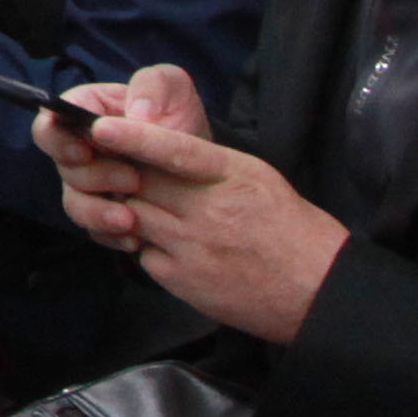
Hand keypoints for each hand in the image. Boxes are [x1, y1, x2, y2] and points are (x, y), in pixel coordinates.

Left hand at [60, 72, 349, 343]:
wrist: (316, 289)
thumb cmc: (288, 226)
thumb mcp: (256, 177)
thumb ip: (208, 164)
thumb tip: (158, 150)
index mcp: (231, 176)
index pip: (174, 150)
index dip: (134, 137)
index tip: (101, 127)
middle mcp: (208, 210)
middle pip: (141, 183)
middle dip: (121, 173)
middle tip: (107, 166)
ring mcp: (192, 248)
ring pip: (134, 217)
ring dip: (130, 209)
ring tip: (147, 207)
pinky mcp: (183, 281)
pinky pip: (143, 254)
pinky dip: (146, 246)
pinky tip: (166, 244)